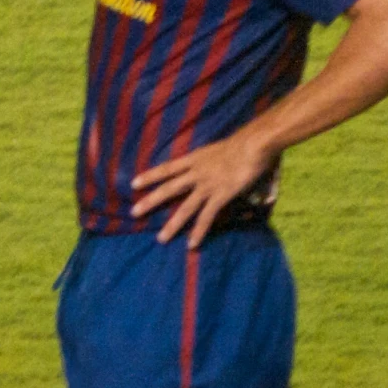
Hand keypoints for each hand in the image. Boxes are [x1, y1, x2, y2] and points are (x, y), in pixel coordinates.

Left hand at [130, 133, 273, 247]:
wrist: (254, 144)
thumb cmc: (243, 143)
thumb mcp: (218, 149)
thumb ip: (211, 160)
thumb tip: (212, 166)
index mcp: (195, 158)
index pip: (167, 168)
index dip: (150, 175)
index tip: (134, 184)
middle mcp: (196, 172)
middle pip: (168, 188)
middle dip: (150, 201)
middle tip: (133, 212)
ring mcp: (207, 186)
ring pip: (185, 208)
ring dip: (173, 224)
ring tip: (161, 239)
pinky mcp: (220, 196)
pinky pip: (207, 216)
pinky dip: (199, 231)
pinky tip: (192, 244)